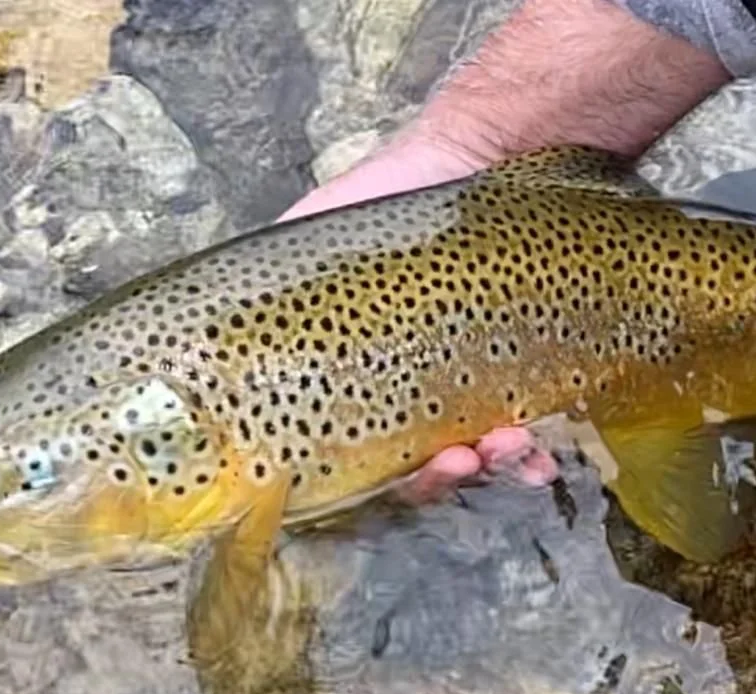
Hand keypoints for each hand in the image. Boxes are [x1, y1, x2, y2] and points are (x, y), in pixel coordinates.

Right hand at [274, 0, 729, 500]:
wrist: (487, 153)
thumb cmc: (392, 197)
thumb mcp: (313, 237)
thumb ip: (270, 287)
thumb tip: (208, 347)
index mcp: (359, 374)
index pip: (357, 455)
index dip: (378, 479)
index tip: (401, 468)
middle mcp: (413, 390)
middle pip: (422, 468)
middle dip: (442, 475)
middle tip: (463, 459)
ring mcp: (476, 384)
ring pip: (481, 455)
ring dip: (496, 464)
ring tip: (515, 447)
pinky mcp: (531, 369)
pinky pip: (535, 428)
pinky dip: (536, 454)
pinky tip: (548, 455)